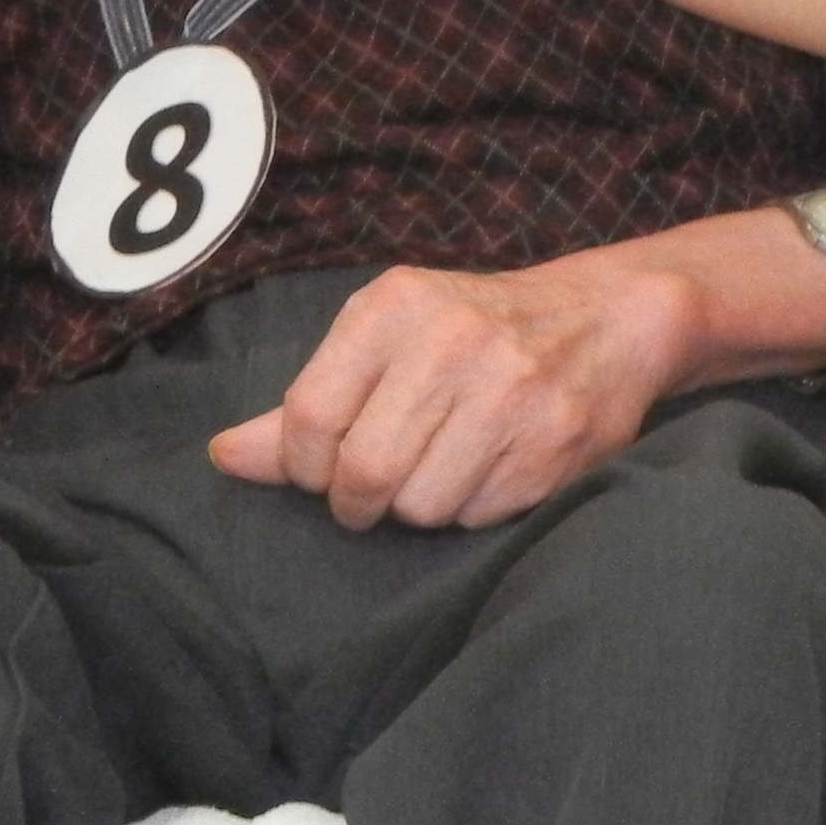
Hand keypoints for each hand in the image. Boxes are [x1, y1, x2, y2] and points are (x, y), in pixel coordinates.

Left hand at [208, 257, 687, 529]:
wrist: (602, 319)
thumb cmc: (469, 335)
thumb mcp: (384, 341)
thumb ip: (304, 403)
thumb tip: (223, 459)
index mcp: (393, 307)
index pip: (309, 416)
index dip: (304, 466)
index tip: (321, 470)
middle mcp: (451, 341)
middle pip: (364, 472)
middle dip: (358, 501)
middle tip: (373, 491)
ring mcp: (510, 392)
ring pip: (421, 506)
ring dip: (419, 506)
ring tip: (441, 467)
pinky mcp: (555, 442)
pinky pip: (478, 517)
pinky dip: (472, 509)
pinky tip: (489, 467)